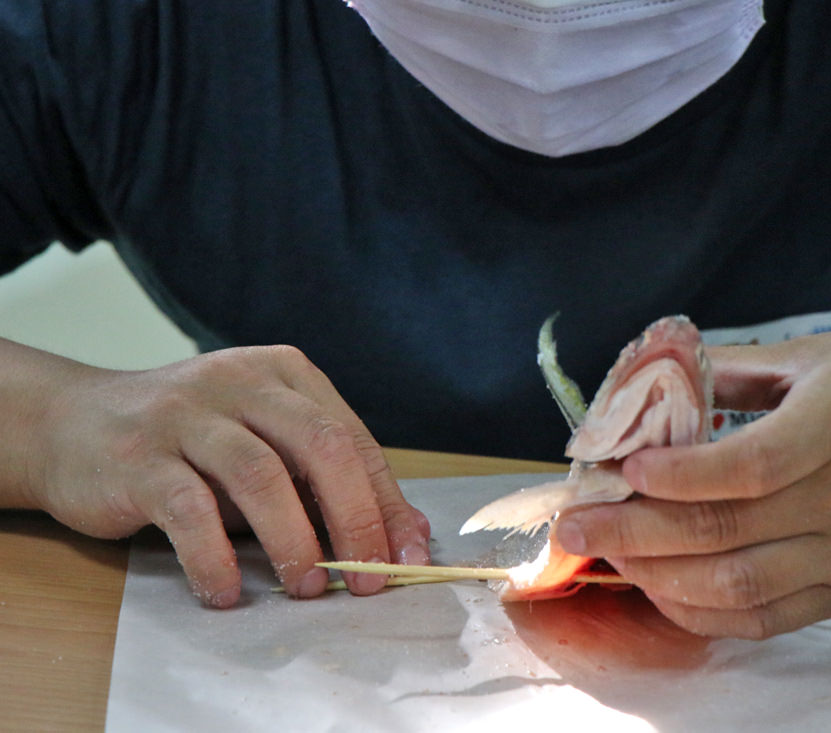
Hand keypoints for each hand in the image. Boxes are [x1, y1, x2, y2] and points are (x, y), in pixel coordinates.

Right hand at [16, 344, 429, 606]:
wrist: (73, 423)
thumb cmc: (192, 445)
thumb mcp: (268, 450)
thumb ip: (331, 485)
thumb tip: (407, 536)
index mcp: (286, 374)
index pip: (352, 439)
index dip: (385, 503)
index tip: (405, 558)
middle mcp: (241, 382)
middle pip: (320, 447)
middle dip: (355, 518)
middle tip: (366, 579)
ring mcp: (186, 414)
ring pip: (260, 475)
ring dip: (293, 539)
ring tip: (306, 587)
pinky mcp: (138, 455)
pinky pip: (188, 509)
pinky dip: (215, 557)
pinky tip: (228, 592)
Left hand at [554, 328, 830, 637]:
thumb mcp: (826, 353)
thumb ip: (736, 371)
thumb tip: (653, 386)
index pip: (750, 465)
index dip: (677, 474)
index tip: (621, 468)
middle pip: (728, 531)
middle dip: (636, 533)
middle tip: (575, 526)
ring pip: (741, 584)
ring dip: (660, 578)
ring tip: (607, 558)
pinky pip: (772, 617)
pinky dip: (708, 613)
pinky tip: (664, 592)